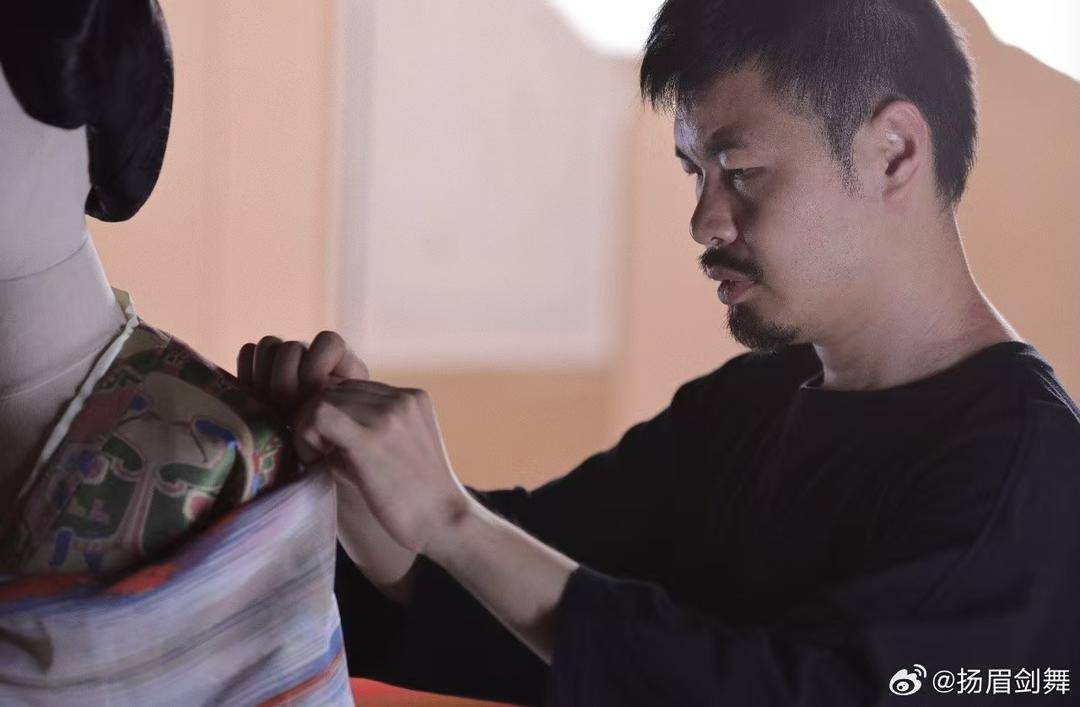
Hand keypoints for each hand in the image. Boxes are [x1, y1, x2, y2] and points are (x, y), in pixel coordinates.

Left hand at [237, 331, 419, 599]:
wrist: (445, 523)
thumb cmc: (419, 499)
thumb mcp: (405, 449)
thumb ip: (376, 427)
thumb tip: (322, 417)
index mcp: (414, 398)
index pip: (354, 388)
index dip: (334, 414)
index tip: (330, 446)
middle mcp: (402, 398)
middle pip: (336, 390)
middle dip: (317, 419)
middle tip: (317, 455)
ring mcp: (388, 414)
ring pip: (322, 399)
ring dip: (309, 428)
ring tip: (317, 459)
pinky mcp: (370, 437)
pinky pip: (318, 414)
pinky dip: (306, 435)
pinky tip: (315, 460)